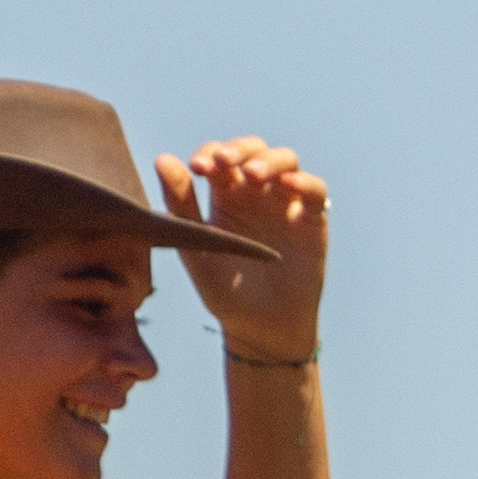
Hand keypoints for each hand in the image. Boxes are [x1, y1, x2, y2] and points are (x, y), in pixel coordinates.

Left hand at [163, 138, 328, 365]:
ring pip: (286, 161)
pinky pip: (315, 190)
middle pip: (254, 150)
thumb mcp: (196, 249)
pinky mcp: (312, 220)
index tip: (197, 168)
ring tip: (253, 174)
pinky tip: (288, 185)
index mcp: (226, 195)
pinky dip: (304, 181)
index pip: (219, 158)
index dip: (210, 153)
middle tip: (222, 162)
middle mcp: (257, 192)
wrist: (260, 329)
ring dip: (269, 160)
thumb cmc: (225, 291)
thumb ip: (180, 206)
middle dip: (239, 149)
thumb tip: (162, 159)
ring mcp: (286, 203)